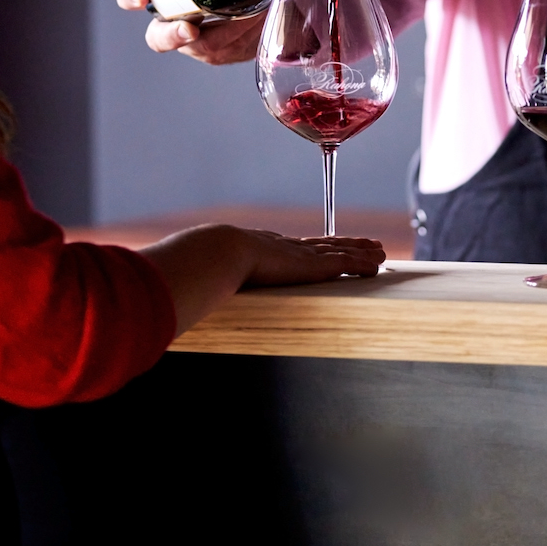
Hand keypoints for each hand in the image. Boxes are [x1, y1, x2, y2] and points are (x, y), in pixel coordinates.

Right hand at [115, 0, 264, 64]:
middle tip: (190, 29)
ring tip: (249, 10)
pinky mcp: (223, 56)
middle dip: (173, 34)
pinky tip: (259, 20)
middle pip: (159, 38)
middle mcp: (174, 24)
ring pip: (205, 46)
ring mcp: (197, 45)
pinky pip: (231, 49)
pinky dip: (247, 33)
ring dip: (227, 28)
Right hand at [138, 224, 383, 334]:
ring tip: (379, 251)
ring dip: (361, 252)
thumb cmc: (202, 268)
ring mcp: (299, 255)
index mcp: (262, 250)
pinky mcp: (311, 266)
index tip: (322, 244)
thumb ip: (195, 288)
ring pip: (339, 251)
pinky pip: (345, 263)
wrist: (212, 254)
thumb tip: (167, 302)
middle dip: (344, 244)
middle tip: (365, 243)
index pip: (293, 249)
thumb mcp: (203, 278)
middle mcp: (285, 248)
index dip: (309, 247)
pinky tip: (377, 263)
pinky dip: (362, 263)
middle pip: (322, 244)